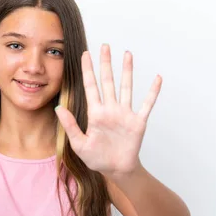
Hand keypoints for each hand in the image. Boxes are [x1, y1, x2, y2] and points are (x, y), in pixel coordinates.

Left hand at [55, 44, 161, 175]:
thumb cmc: (97, 159)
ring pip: (126, 87)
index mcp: (95, 113)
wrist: (116, 170)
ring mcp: (125, 114)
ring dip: (127, 71)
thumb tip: (58, 108)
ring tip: (127, 54)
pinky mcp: (138, 122)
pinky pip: (147, 104)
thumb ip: (70, 125)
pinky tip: (157, 78)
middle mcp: (110, 109)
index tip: (85, 54)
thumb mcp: (79, 144)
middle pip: (108, 81)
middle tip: (105, 46)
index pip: (90, 86)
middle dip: (106, 64)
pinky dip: (152, 92)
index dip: (87, 70)